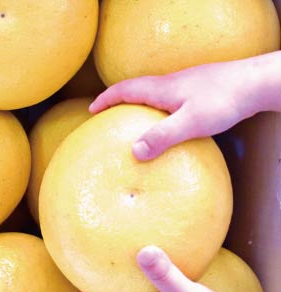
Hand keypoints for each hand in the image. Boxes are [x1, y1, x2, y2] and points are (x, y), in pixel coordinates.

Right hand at [89, 54, 278, 160]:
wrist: (257, 83)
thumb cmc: (224, 100)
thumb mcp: (191, 122)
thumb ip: (162, 136)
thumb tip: (134, 151)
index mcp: (161, 89)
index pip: (124, 90)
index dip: (106, 99)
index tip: (92, 109)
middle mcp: (170, 84)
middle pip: (135, 89)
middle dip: (117, 101)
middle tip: (106, 115)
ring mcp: (185, 87)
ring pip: (153, 94)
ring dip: (137, 105)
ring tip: (132, 122)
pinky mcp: (198, 92)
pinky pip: (168, 100)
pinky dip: (157, 110)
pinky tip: (167, 124)